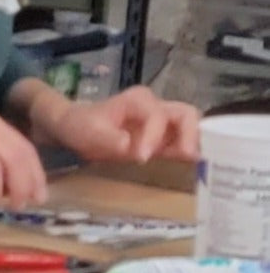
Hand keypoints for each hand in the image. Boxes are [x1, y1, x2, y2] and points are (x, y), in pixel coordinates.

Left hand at [41, 87, 199, 164]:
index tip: (141, 157)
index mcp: (138, 101)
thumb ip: (108, 138)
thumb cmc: (83, 126)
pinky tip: (189, 171)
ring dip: (194, 146)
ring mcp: (163, 124)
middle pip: (187, 115)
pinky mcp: (164, 141)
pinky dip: (188, 156)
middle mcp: (156, 108)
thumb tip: (128, 145)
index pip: (157, 116)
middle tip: (187, 158)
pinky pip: (183, 145)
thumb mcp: (89, 132)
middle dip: (190, 136)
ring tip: (194, 166)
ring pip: (191, 128)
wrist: (77, 130)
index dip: (153, 136)